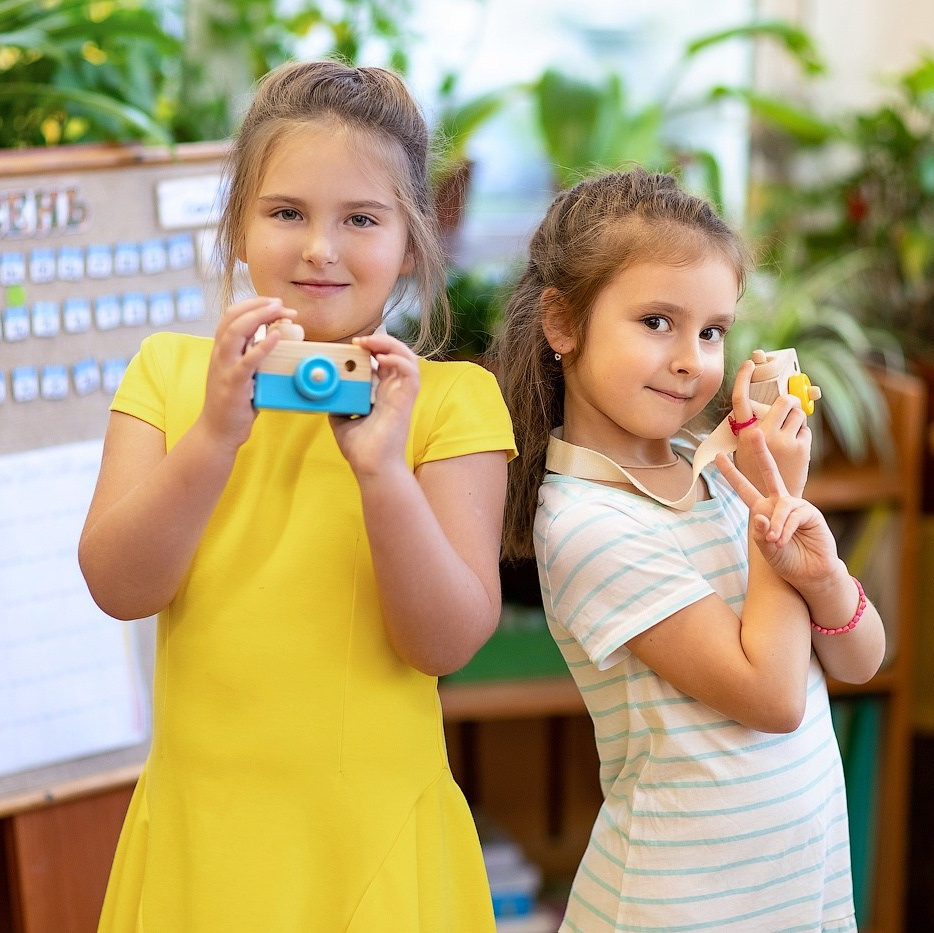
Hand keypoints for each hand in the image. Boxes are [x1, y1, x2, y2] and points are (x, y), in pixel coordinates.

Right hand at [197, 296, 296, 451]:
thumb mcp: (242, 372)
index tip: (275, 302)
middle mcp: (219, 354)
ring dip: (258, 317)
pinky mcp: (233, 385)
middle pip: (233, 317)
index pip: (233, 315)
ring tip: (279, 310)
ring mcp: (224, 369)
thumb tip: (275, 337)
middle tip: (281, 302)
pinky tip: (276, 337)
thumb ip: (251, 354)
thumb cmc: (234, 402)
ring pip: (235, 333)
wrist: (217, 431)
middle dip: (258, 305)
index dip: (253, 304)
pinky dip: (262, 346)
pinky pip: (247, 361)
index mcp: (222, 349)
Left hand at [329, 332, 419, 476]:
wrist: (371, 467)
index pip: (383, 361)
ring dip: (391, 345)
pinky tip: (382, 358)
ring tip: (372, 343)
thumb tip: (323, 392)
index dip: (372, 348)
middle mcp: (393, 391)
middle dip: (380, 341)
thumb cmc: (361, 449)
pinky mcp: (406, 401)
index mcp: (381, 394)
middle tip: (360, 341)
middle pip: (396, 354)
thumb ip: (337, 403)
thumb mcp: (340, 420)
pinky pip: (411, 373)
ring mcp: (401, 395)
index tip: (352, 345)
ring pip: (408, 358)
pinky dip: (399, 360)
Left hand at [716, 429, 840, 589]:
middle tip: (753, 433)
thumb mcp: (766, 549)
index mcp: (762, 509)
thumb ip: (760, 534)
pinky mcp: (810, 513)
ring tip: (774, 541)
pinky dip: (785, 529)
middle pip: (769, 473)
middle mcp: (778, 503)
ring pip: (780, 505)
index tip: (718, 456)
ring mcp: (795, 506)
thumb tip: (759, 516)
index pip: (744, 488)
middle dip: (761, 453)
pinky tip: (782, 540)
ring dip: (775, 525)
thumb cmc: (786, 561)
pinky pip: (793, 515)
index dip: (732, 473)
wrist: (810, 574)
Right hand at [731, 358, 810, 495]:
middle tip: (790, 406)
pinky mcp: (801, 448)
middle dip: (791, 400)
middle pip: (784, 401)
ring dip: (797, 420)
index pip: (741, 399)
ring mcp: (784, 441)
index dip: (744, 378)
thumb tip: (772, 406)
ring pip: (799, 414)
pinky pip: (805, 430)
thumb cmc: (757, 474)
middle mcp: (763, 435)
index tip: (750, 363)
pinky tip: (794, 450)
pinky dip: (802, 436)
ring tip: (789, 435)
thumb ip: (754, 428)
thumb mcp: (746, 450)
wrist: (773, 505)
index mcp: (744, 435)